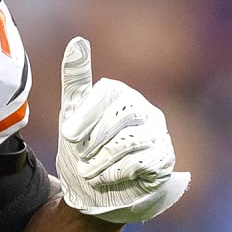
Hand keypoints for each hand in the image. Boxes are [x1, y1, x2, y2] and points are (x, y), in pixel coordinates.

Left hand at [56, 37, 189, 222]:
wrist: (93, 191)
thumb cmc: (81, 149)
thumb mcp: (71, 113)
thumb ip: (76, 77)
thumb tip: (77, 41)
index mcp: (121, 95)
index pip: (107, 92)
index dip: (85, 115)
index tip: (67, 134)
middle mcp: (144, 110)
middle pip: (119, 116)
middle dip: (92, 140)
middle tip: (80, 154)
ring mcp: (158, 134)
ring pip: (127, 142)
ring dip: (99, 161)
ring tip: (87, 170)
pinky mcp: (164, 160)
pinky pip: (139, 163)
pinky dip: (114, 173)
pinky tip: (104, 178)